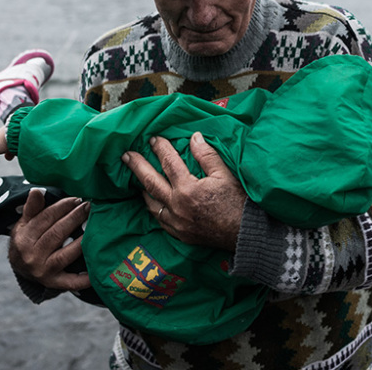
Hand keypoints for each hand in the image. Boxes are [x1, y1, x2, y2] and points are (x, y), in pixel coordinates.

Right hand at [8, 189, 91, 291]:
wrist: (20, 269)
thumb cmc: (26, 241)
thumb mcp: (23, 224)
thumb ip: (32, 208)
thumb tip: (36, 191)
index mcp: (23, 239)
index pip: (45, 218)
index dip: (62, 207)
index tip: (77, 198)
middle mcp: (32, 256)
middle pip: (57, 233)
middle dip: (75, 217)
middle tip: (90, 206)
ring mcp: (43, 271)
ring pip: (66, 253)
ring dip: (83, 240)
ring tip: (96, 226)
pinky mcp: (54, 283)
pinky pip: (71, 282)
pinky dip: (84, 279)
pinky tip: (96, 271)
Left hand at [122, 131, 245, 250]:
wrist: (244, 234)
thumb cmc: (238, 203)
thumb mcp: (224, 174)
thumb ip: (207, 155)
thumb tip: (194, 137)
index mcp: (188, 189)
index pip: (169, 163)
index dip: (161, 148)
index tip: (153, 139)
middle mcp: (177, 206)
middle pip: (151, 182)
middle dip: (137, 167)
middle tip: (126, 156)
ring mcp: (176, 222)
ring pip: (151, 204)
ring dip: (142, 189)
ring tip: (136, 179)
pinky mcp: (180, 234)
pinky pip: (160, 220)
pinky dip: (154, 208)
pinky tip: (153, 202)